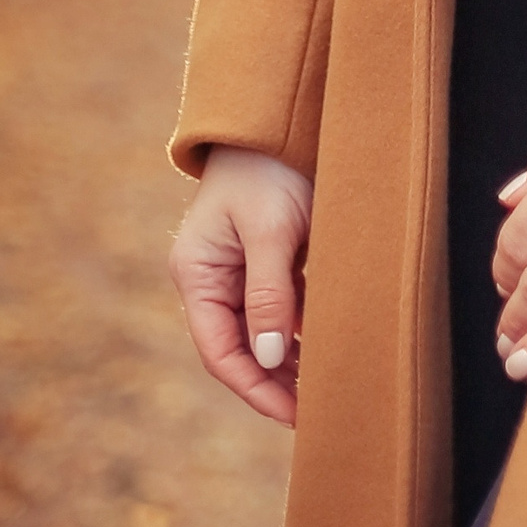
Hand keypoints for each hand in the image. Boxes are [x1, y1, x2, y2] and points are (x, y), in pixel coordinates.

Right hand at [171, 146, 312, 424]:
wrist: (284, 113)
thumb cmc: (269, 167)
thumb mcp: (271, 230)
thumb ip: (269, 294)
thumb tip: (271, 359)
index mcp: (197, 273)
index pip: (220, 350)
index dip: (254, 387)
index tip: (292, 412)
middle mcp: (213, 278)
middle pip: (241, 348)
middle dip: (275, 382)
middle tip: (317, 409)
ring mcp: (239, 270)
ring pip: (264, 332)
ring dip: (292, 360)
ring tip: (328, 384)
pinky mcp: (268, 260)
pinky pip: (282, 308)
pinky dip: (303, 330)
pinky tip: (328, 346)